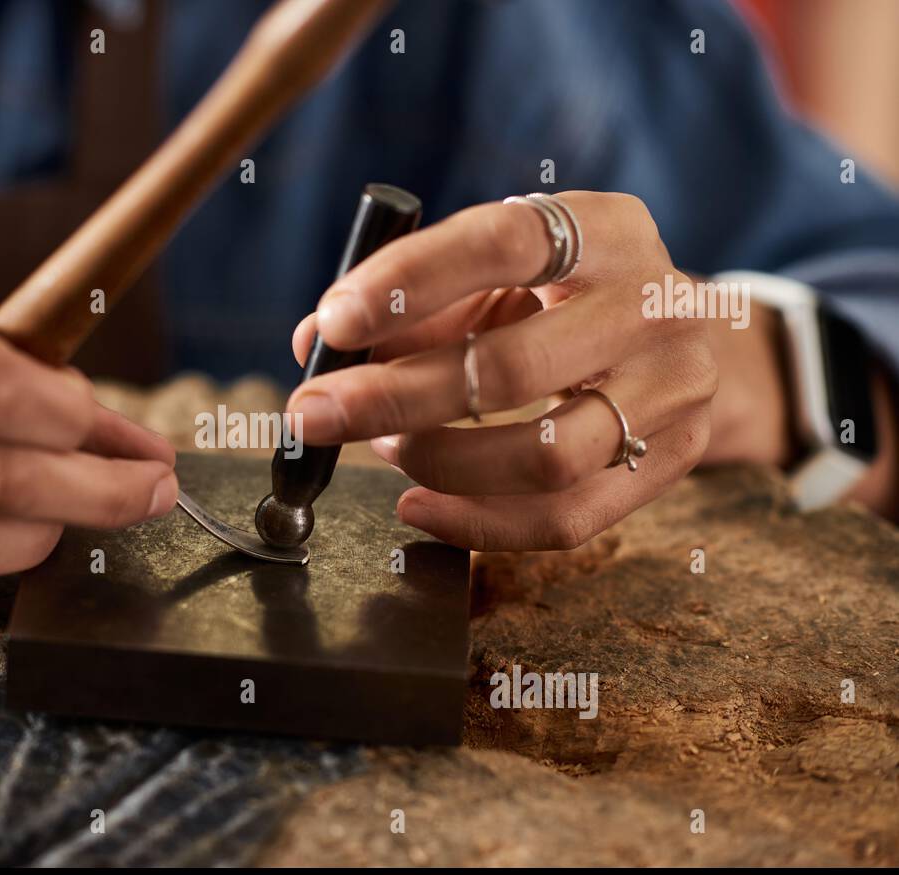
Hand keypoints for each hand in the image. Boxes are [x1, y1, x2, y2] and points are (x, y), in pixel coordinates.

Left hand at [286, 191, 718, 550]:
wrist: (680, 337)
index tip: (334, 323)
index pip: (505, 242)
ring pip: (546, 456)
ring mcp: (676, 389)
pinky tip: (417, 504)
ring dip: (440, 462)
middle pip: (514, 368)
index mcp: (607, 229)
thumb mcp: (497, 276)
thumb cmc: (560, 298)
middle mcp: (656, 304)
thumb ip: (411, 302)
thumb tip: (315, 343)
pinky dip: (478, 523)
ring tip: (385, 448)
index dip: (412, 282)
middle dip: (395, 398)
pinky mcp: (674, 461)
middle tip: (315, 414)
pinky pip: (568, 519)